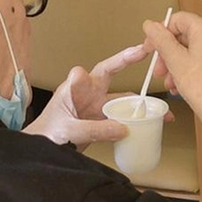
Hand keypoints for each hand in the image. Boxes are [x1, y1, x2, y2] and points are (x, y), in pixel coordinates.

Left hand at [24, 44, 169, 150]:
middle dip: (127, 59)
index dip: (97, 70)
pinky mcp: (105, 120)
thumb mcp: (68, 132)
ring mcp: (98, 106)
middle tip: (144, 50)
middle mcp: (88, 93)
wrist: (42, 151)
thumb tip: (123, 128)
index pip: (82, 76)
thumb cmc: (46, 135)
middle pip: (110, 72)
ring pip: (123, 98)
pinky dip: (141, 120)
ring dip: (141, 99)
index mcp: (73, 90)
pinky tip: (158, 121)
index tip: (97, 71)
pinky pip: (125, 117)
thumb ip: (94, 129)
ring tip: (159, 95)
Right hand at [143, 13, 201, 163]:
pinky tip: (180, 87)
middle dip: (167, 54)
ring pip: (191, 52)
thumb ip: (161, 39)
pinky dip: (188, 71)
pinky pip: (201, 63)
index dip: (160, 33)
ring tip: (169, 82)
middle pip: (184, 37)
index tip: (151, 46)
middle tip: (158, 69)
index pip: (177, 20)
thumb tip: (151, 25)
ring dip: (175, 65)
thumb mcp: (174, 60)